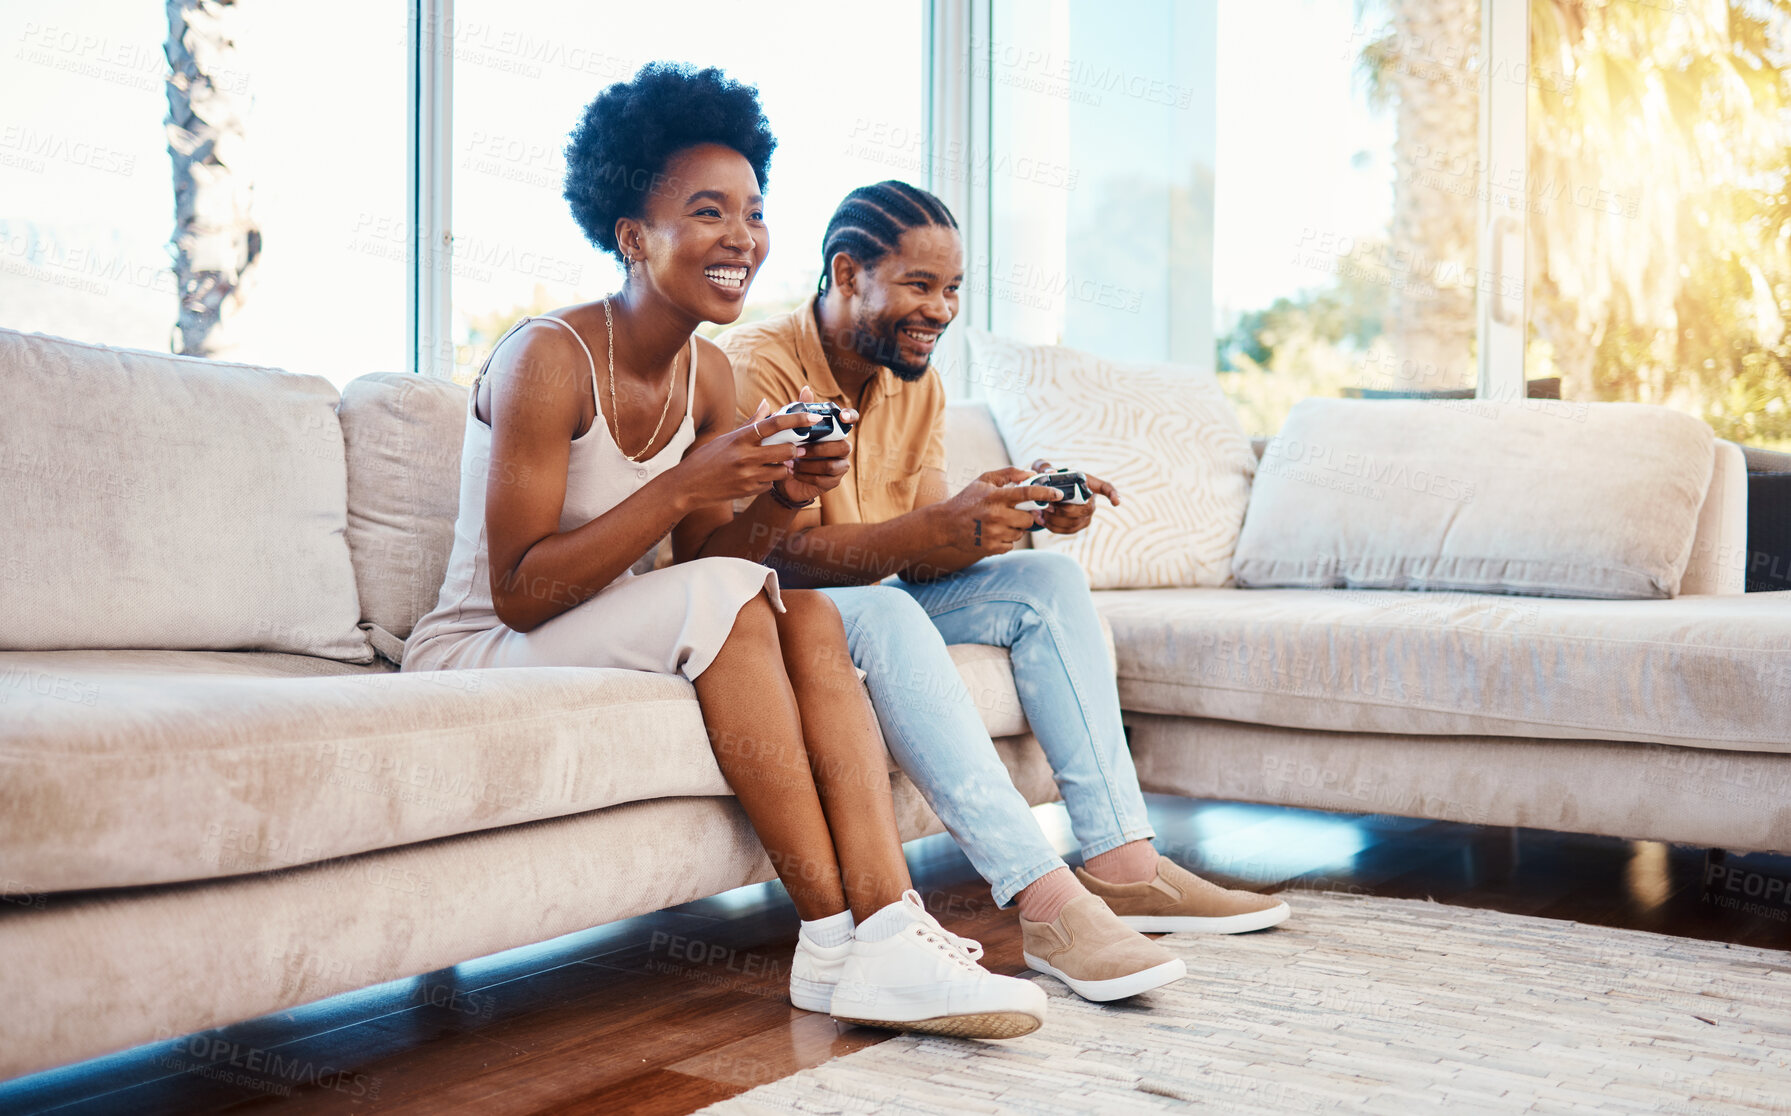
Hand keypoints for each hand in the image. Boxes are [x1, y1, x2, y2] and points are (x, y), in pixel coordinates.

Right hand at [673, 402, 812, 506]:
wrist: (687, 486)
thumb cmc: (707, 458)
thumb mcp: (726, 438)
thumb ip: (750, 423)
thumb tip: (767, 404)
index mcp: (740, 438)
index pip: (774, 424)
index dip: (797, 419)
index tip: (813, 417)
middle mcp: (745, 456)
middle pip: (786, 450)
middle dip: (794, 449)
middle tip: (796, 447)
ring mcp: (747, 475)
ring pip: (782, 470)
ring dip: (784, 467)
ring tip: (776, 463)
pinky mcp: (748, 491)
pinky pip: (770, 484)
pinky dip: (770, 480)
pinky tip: (759, 477)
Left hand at [776, 385, 858, 504]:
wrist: (783, 477)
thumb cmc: (790, 448)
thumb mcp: (790, 429)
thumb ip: (800, 411)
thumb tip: (806, 389)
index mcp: (834, 431)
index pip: (851, 419)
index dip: (850, 416)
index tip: (841, 416)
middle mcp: (841, 446)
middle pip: (842, 446)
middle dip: (819, 448)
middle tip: (798, 450)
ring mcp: (840, 465)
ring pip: (832, 465)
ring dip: (810, 464)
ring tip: (791, 463)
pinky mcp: (833, 481)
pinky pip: (824, 479)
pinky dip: (807, 476)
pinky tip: (793, 473)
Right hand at [933, 467, 1060, 554]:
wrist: (945, 524)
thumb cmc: (968, 499)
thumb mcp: (984, 480)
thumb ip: (1008, 474)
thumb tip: (1030, 475)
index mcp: (995, 496)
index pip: (1027, 494)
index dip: (1046, 494)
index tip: (1058, 495)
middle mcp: (996, 515)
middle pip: (1029, 519)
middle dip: (1025, 515)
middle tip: (1013, 512)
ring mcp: (994, 533)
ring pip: (1020, 532)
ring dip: (1014, 528)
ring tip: (998, 522)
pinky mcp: (991, 547)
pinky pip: (1011, 544)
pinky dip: (1006, 539)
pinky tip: (993, 532)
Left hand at [1027, 459, 1118, 535]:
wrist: (1044, 494)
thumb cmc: (1048, 479)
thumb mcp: (1044, 469)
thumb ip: (1044, 467)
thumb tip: (1051, 472)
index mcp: (1088, 483)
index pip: (1106, 488)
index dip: (1113, 495)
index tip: (1116, 503)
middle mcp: (1091, 501)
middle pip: (1085, 509)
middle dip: (1064, 508)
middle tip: (1047, 504)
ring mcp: (1086, 515)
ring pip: (1074, 522)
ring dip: (1055, 518)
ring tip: (1041, 511)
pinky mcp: (1078, 526)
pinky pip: (1067, 530)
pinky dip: (1052, 526)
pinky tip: (1041, 519)